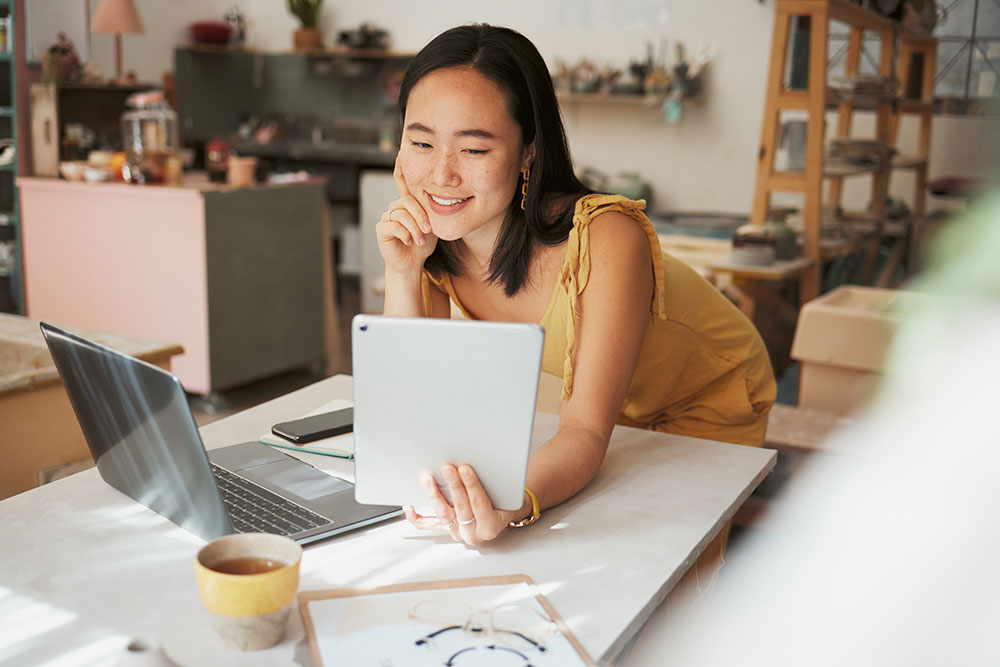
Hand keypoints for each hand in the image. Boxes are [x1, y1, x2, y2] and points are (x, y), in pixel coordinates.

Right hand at [376, 156, 436, 274]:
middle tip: (428, 229)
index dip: (401, 168)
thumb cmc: (422, 244)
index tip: (401, 153)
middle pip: (407, 201)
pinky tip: (408, 242)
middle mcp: (395, 207)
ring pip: (401, 215)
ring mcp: (387, 217)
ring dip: (414, 229)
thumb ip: (432, 211)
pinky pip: (394, 226)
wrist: (412, 263)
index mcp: (406, 204)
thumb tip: (442, 197)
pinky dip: (405, 234)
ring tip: (419, 240)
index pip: (402, 182)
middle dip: (420, 215)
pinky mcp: (381, 229)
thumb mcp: (431, 224)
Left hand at [403, 464, 510, 545]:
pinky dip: (417, 518)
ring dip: (434, 495)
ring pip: (443, 514)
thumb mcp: (507, 496)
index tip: (465, 469)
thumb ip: (494, 485)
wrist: (503, 514)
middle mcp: (472, 533)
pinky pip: (429, 525)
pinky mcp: (445, 529)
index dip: (472, 486)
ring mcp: (457, 532)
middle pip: (461, 507)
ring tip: (428, 479)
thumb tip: (475, 466)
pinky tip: (409, 507)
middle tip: (447, 468)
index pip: (480, 504)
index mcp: (490, 526)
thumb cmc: (506, 503)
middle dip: (453, 485)